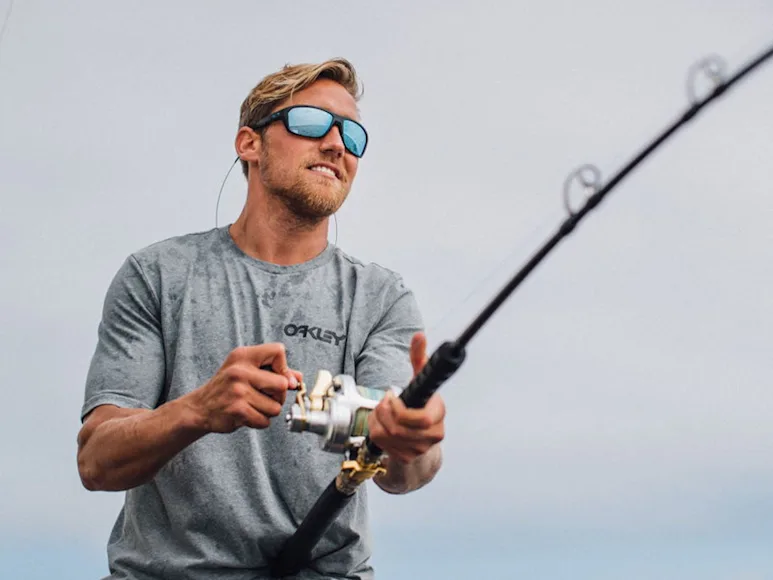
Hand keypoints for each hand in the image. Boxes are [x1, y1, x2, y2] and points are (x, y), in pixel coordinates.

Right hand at [184, 343, 301, 432]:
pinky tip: (247, 415)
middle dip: (278, 395)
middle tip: (264, 396)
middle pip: (282, 384)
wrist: (199, 408)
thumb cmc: (227, 387)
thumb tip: (298, 379)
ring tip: (252, 406)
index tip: (276, 377)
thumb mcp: (247, 371)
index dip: (283, 367)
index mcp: (243, 355)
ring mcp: (238, 391)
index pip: (278, 351)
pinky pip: (265, 421)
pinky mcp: (237, 410)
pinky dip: (259, 422)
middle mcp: (240, 371)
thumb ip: (274, 371)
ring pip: (276, 407)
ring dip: (268, 411)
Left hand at [367, 332, 445, 463]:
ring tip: (381, 413)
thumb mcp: (419, 378)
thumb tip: (419, 336)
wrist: (419, 433)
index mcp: (438, 413)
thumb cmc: (419, 403)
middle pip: (399, 429)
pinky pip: (385, 447)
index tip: (392, 398)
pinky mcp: (409, 457)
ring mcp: (422, 448)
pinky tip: (382, 426)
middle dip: (383, 413)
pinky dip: (377, 435)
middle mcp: (434, 434)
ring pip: (388, 437)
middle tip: (383, 403)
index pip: (421, 419)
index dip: (401, 410)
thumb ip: (419, 357)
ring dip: (377, 422)